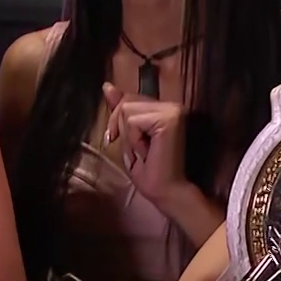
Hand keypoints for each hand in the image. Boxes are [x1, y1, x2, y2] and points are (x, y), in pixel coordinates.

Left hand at [101, 83, 192, 210]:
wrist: (167, 194)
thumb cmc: (150, 172)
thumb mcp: (129, 137)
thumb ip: (122, 111)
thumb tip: (107, 86)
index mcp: (163, 109)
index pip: (129, 99)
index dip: (118, 120)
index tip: (120, 140)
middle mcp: (172, 105)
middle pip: (126, 102)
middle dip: (122, 129)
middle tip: (140, 151)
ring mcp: (173, 110)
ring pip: (127, 110)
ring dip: (130, 137)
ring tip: (146, 151)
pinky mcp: (170, 118)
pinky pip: (133, 121)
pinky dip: (134, 140)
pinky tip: (149, 152)